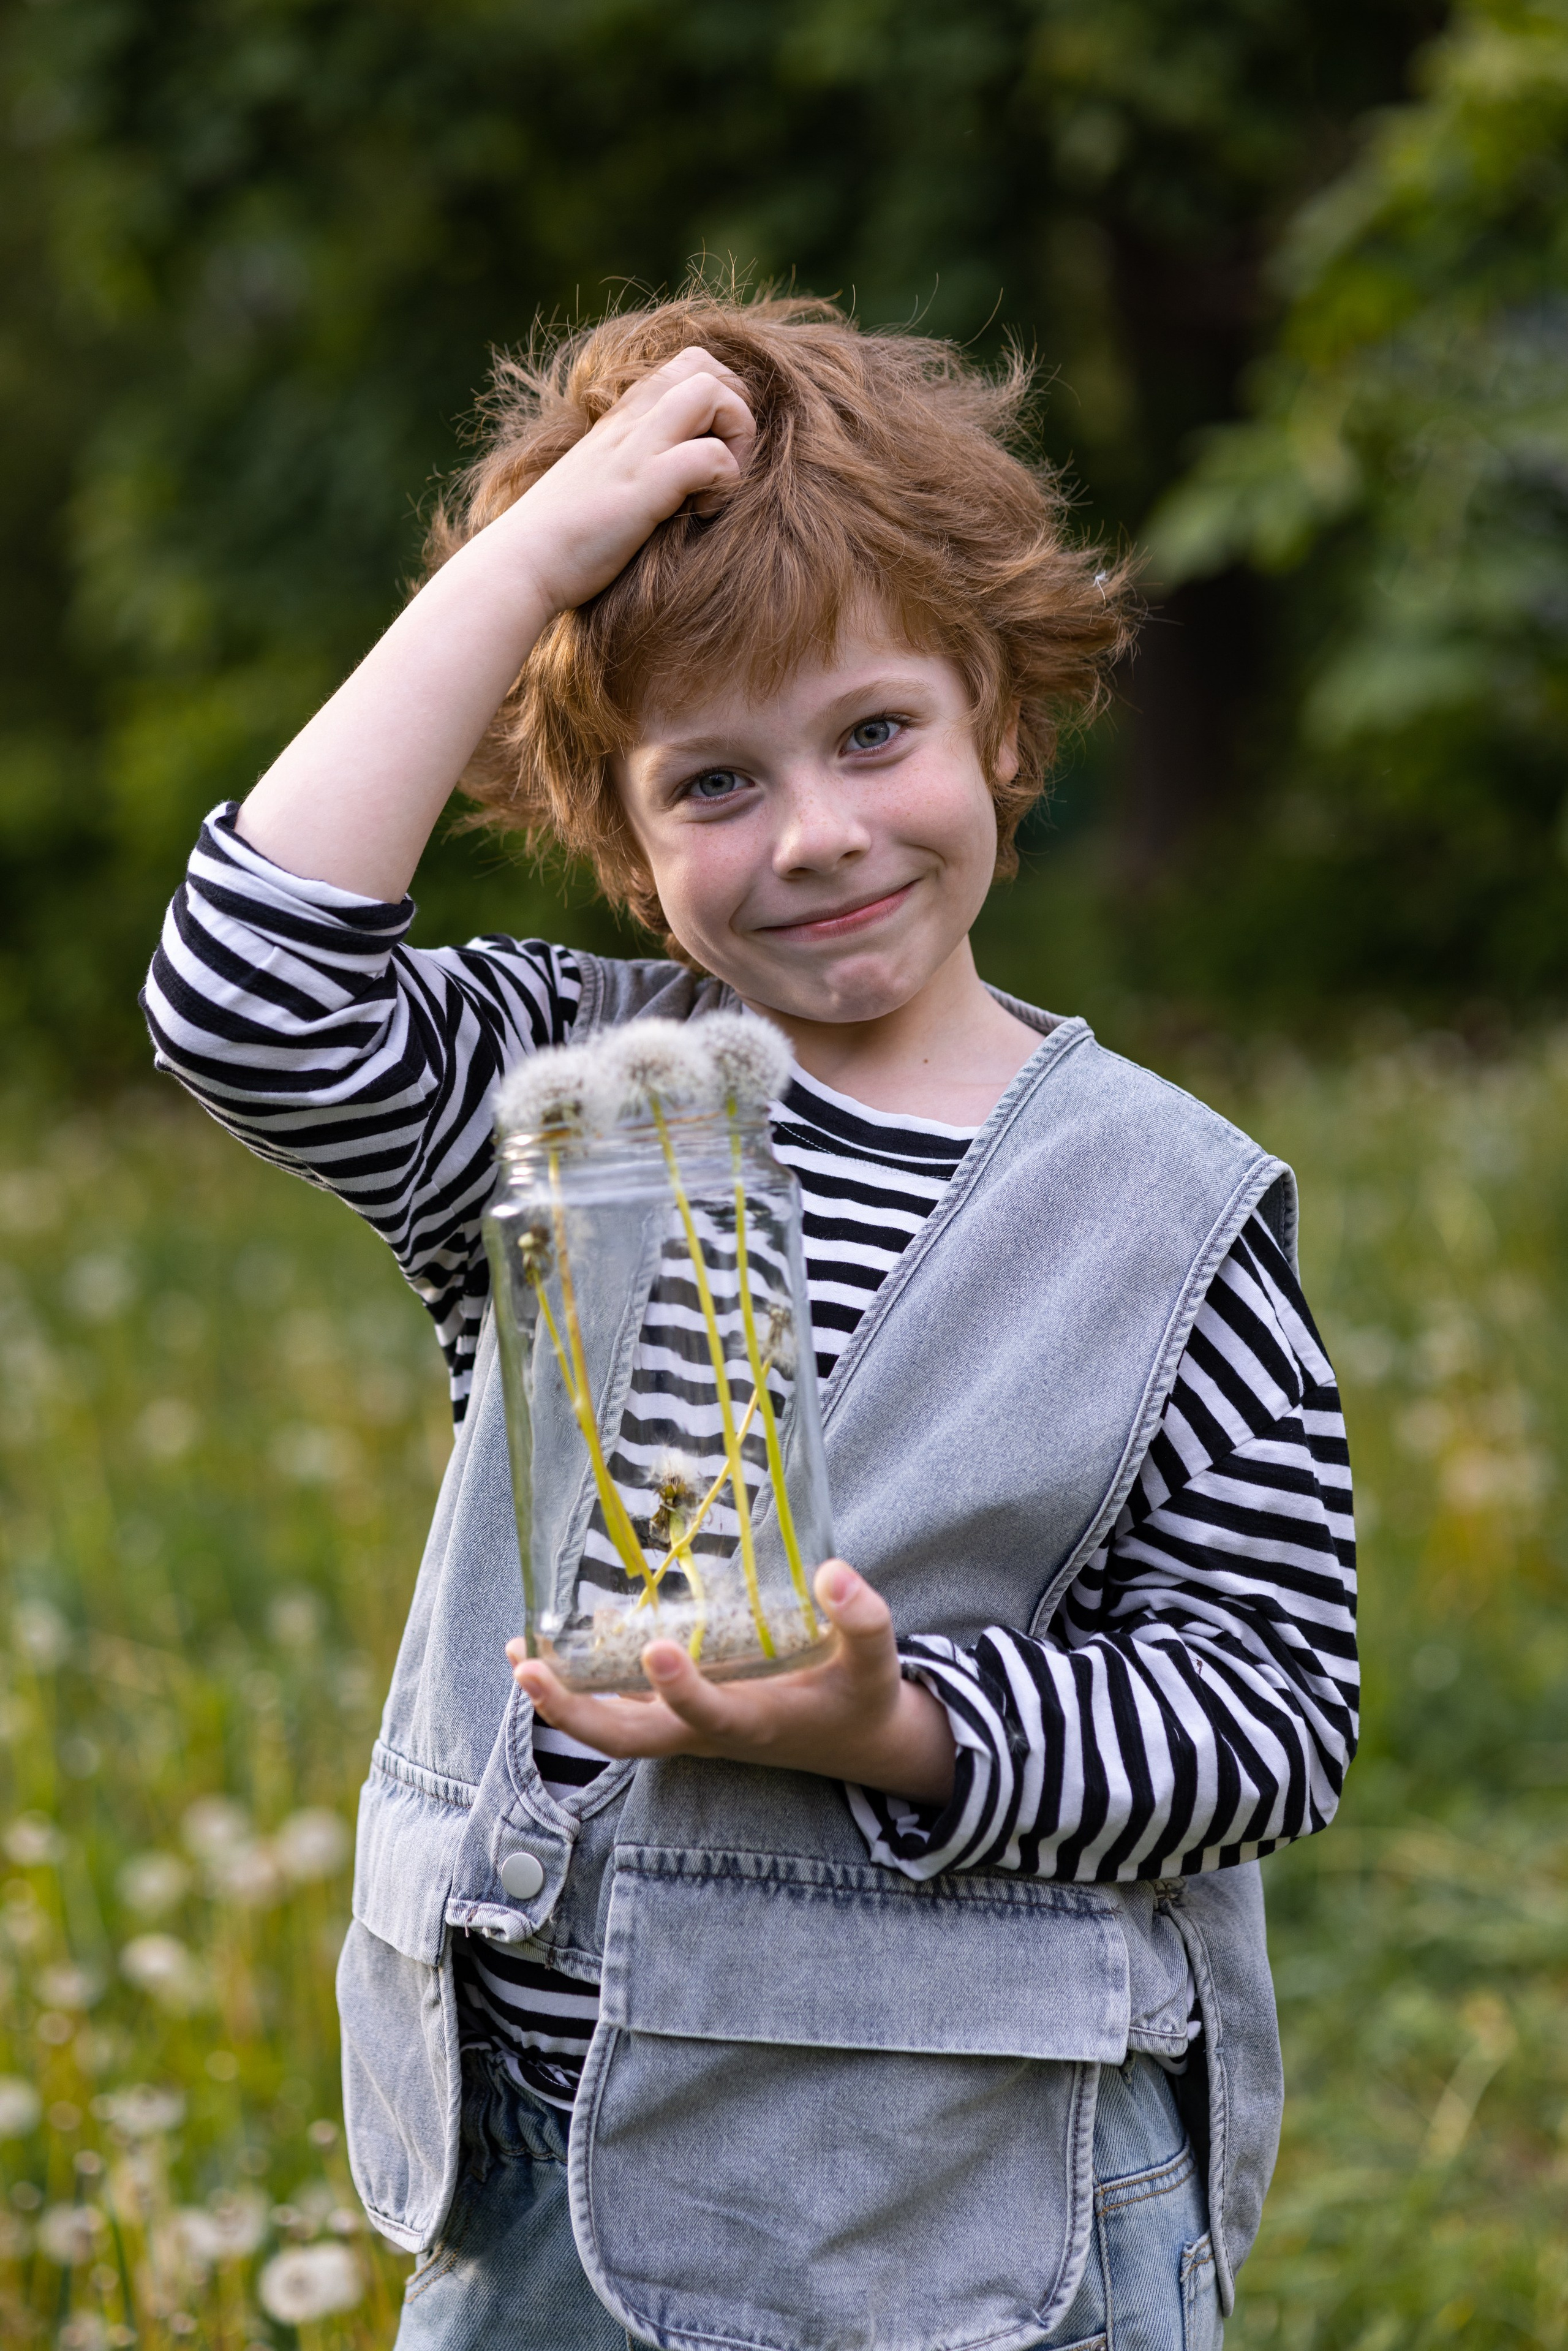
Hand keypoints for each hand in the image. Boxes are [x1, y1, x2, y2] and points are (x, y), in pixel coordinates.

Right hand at [493, 345, 755, 616]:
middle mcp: (631, 420)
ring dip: (737, 437)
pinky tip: (704, 514)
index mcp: (622, 418)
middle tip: (727, 465)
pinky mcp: (645, 484)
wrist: (521, 564)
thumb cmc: (562, 536)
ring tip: (720, 486)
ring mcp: (637, 448)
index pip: (688, 364)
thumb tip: (675, 479)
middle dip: (737, 409)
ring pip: (713, 393)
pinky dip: (725, 483)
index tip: (714, 452)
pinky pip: (711, 457)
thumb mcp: (602, 482)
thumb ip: (635, 464)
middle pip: (707, 365)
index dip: (720, 399)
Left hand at [506, 1560, 956, 1805]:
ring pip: (614, 1730)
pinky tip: (561, 1642)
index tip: (656, 1650)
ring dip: (563, 1701)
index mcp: (754, 1723)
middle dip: (574, 1713)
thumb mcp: (876, 1663)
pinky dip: (587, 1685)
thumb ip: (863, 1620)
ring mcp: (688, 1729)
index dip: (680, 1689)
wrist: (855, 1743)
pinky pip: (623, 1710)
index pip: (708, 1714)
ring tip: (520, 1653)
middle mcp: (708, 1733)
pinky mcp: (682, 1717)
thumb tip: (834, 1572)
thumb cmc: (859, 1697)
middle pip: (627, 1740)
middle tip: (529, 1668)